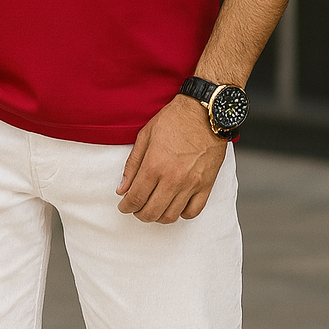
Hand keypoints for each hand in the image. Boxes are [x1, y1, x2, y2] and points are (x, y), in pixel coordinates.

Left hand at [117, 96, 226, 222]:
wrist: (205, 111)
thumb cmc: (174, 120)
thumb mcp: (145, 136)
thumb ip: (132, 165)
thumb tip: (122, 189)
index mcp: (154, 165)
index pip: (135, 198)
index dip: (126, 206)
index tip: (124, 206)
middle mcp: (172, 178)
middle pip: (151, 212)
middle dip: (139, 214)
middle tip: (136, 209)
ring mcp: (191, 183)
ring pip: (171, 216)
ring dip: (158, 217)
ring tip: (154, 208)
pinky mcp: (206, 184)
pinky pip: (194, 211)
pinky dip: (182, 214)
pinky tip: (176, 207)